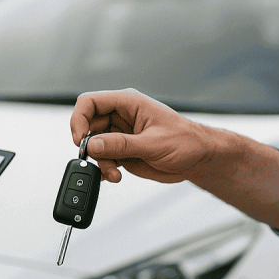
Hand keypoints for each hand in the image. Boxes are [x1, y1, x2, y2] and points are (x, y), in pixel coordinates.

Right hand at [70, 88, 211, 183]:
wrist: (199, 159)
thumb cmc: (186, 142)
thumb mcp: (153, 144)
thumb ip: (121, 145)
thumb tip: (92, 145)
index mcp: (129, 103)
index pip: (90, 102)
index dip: (79, 119)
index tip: (81, 140)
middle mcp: (121, 116)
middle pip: (88, 126)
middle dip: (90, 147)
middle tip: (99, 161)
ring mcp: (121, 134)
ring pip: (94, 146)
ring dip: (100, 162)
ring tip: (115, 174)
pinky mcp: (124, 151)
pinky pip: (104, 158)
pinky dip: (104, 169)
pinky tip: (114, 176)